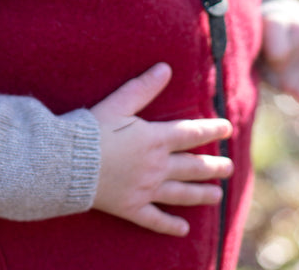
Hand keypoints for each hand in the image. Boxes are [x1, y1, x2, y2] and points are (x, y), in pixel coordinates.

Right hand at [90, 63, 232, 235]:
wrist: (68, 163)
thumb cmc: (92, 129)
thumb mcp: (118, 103)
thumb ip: (143, 87)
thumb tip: (165, 68)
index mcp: (155, 139)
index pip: (191, 133)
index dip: (211, 129)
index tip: (228, 128)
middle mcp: (157, 166)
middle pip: (192, 167)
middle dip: (213, 167)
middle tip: (230, 168)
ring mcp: (146, 189)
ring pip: (181, 193)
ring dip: (201, 194)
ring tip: (217, 196)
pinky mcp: (132, 208)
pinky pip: (156, 219)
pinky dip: (170, 225)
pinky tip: (183, 229)